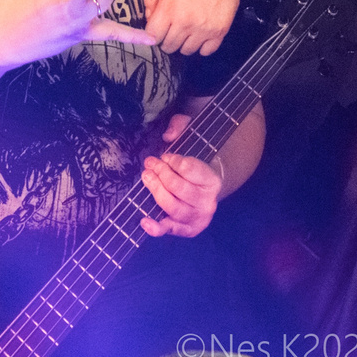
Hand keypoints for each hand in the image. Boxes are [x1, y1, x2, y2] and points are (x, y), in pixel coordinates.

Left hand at [139, 115, 224, 238]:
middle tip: (149, 164)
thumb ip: (181, 126)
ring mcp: (198, 218)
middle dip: (161, 174)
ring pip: (173, 207)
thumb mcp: (193, 138)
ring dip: (156, 191)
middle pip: (179, 188)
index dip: (173, 161)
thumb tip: (168, 135)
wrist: (205, 192)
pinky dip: (156, 228)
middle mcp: (208, 202)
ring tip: (146, 178)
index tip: (165, 156)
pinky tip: (144, 220)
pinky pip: (170, 230)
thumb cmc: (194, 166)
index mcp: (213, 180)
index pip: (190, 169)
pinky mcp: (186, 230)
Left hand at [144, 0, 243, 54]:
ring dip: (183, 43)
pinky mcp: (220, 31)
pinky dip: (201, 46)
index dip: (153, 33)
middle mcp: (186, 22)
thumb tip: (149, 17)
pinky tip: (200, 35)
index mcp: (169, 8)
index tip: (158, 28)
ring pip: (186, 51)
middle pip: (169, 46)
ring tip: (186, 30)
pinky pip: (206, 51)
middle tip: (172, 28)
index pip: (153, 36)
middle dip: (167, 39)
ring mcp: (204, 29)